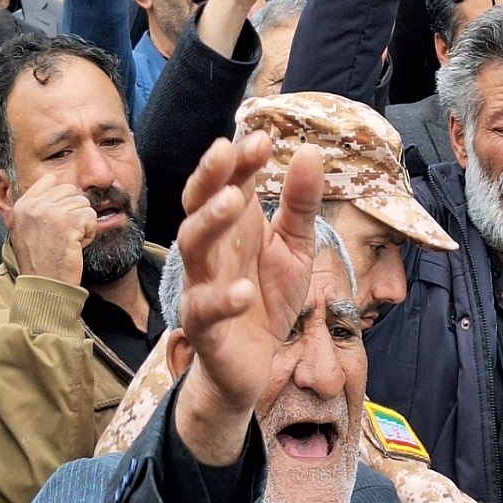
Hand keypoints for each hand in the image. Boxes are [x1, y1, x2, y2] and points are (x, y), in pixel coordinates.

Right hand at [5, 173, 97, 284]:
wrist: (45, 283)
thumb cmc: (40, 260)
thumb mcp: (26, 228)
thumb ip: (37, 206)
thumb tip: (59, 184)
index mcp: (21, 205)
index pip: (50, 180)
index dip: (62, 197)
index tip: (59, 219)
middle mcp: (34, 205)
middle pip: (72, 191)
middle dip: (75, 212)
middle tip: (64, 234)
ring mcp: (51, 212)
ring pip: (84, 204)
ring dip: (82, 224)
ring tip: (68, 241)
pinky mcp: (69, 221)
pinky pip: (91, 216)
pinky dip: (89, 233)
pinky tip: (75, 246)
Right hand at [173, 133, 320, 461]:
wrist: (254, 364)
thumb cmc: (267, 297)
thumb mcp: (295, 246)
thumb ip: (299, 204)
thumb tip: (309, 152)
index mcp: (232, 228)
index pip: (228, 184)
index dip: (240, 161)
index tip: (262, 138)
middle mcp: (212, 252)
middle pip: (198, 207)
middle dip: (211, 177)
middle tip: (227, 151)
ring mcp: (203, 287)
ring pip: (193, 250)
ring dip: (209, 223)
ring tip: (233, 201)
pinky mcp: (206, 328)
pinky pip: (206, 310)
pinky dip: (223, 299)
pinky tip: (242, 288)